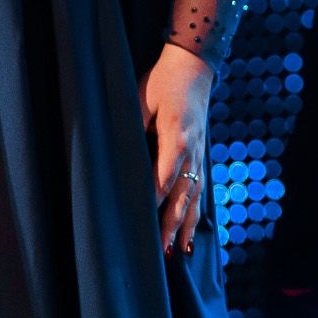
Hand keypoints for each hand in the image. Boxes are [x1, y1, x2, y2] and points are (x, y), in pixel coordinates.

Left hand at [142, 40, 214, 255]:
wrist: (195, 65)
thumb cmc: (165, 80)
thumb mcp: (141, 98)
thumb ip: (133, 127)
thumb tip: (116, 155)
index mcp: (177, 135)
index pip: (164, 175)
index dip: (153, 199)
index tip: (141, 222)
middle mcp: (193, 149)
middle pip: (183, 194)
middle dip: (171, 224)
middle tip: (160, 251)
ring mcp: (200, 153)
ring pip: (195, 197)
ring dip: (185, 226)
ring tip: (177, 252)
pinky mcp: (202, 155)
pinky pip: (201, 190)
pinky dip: (197, 213)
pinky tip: (191, 232)